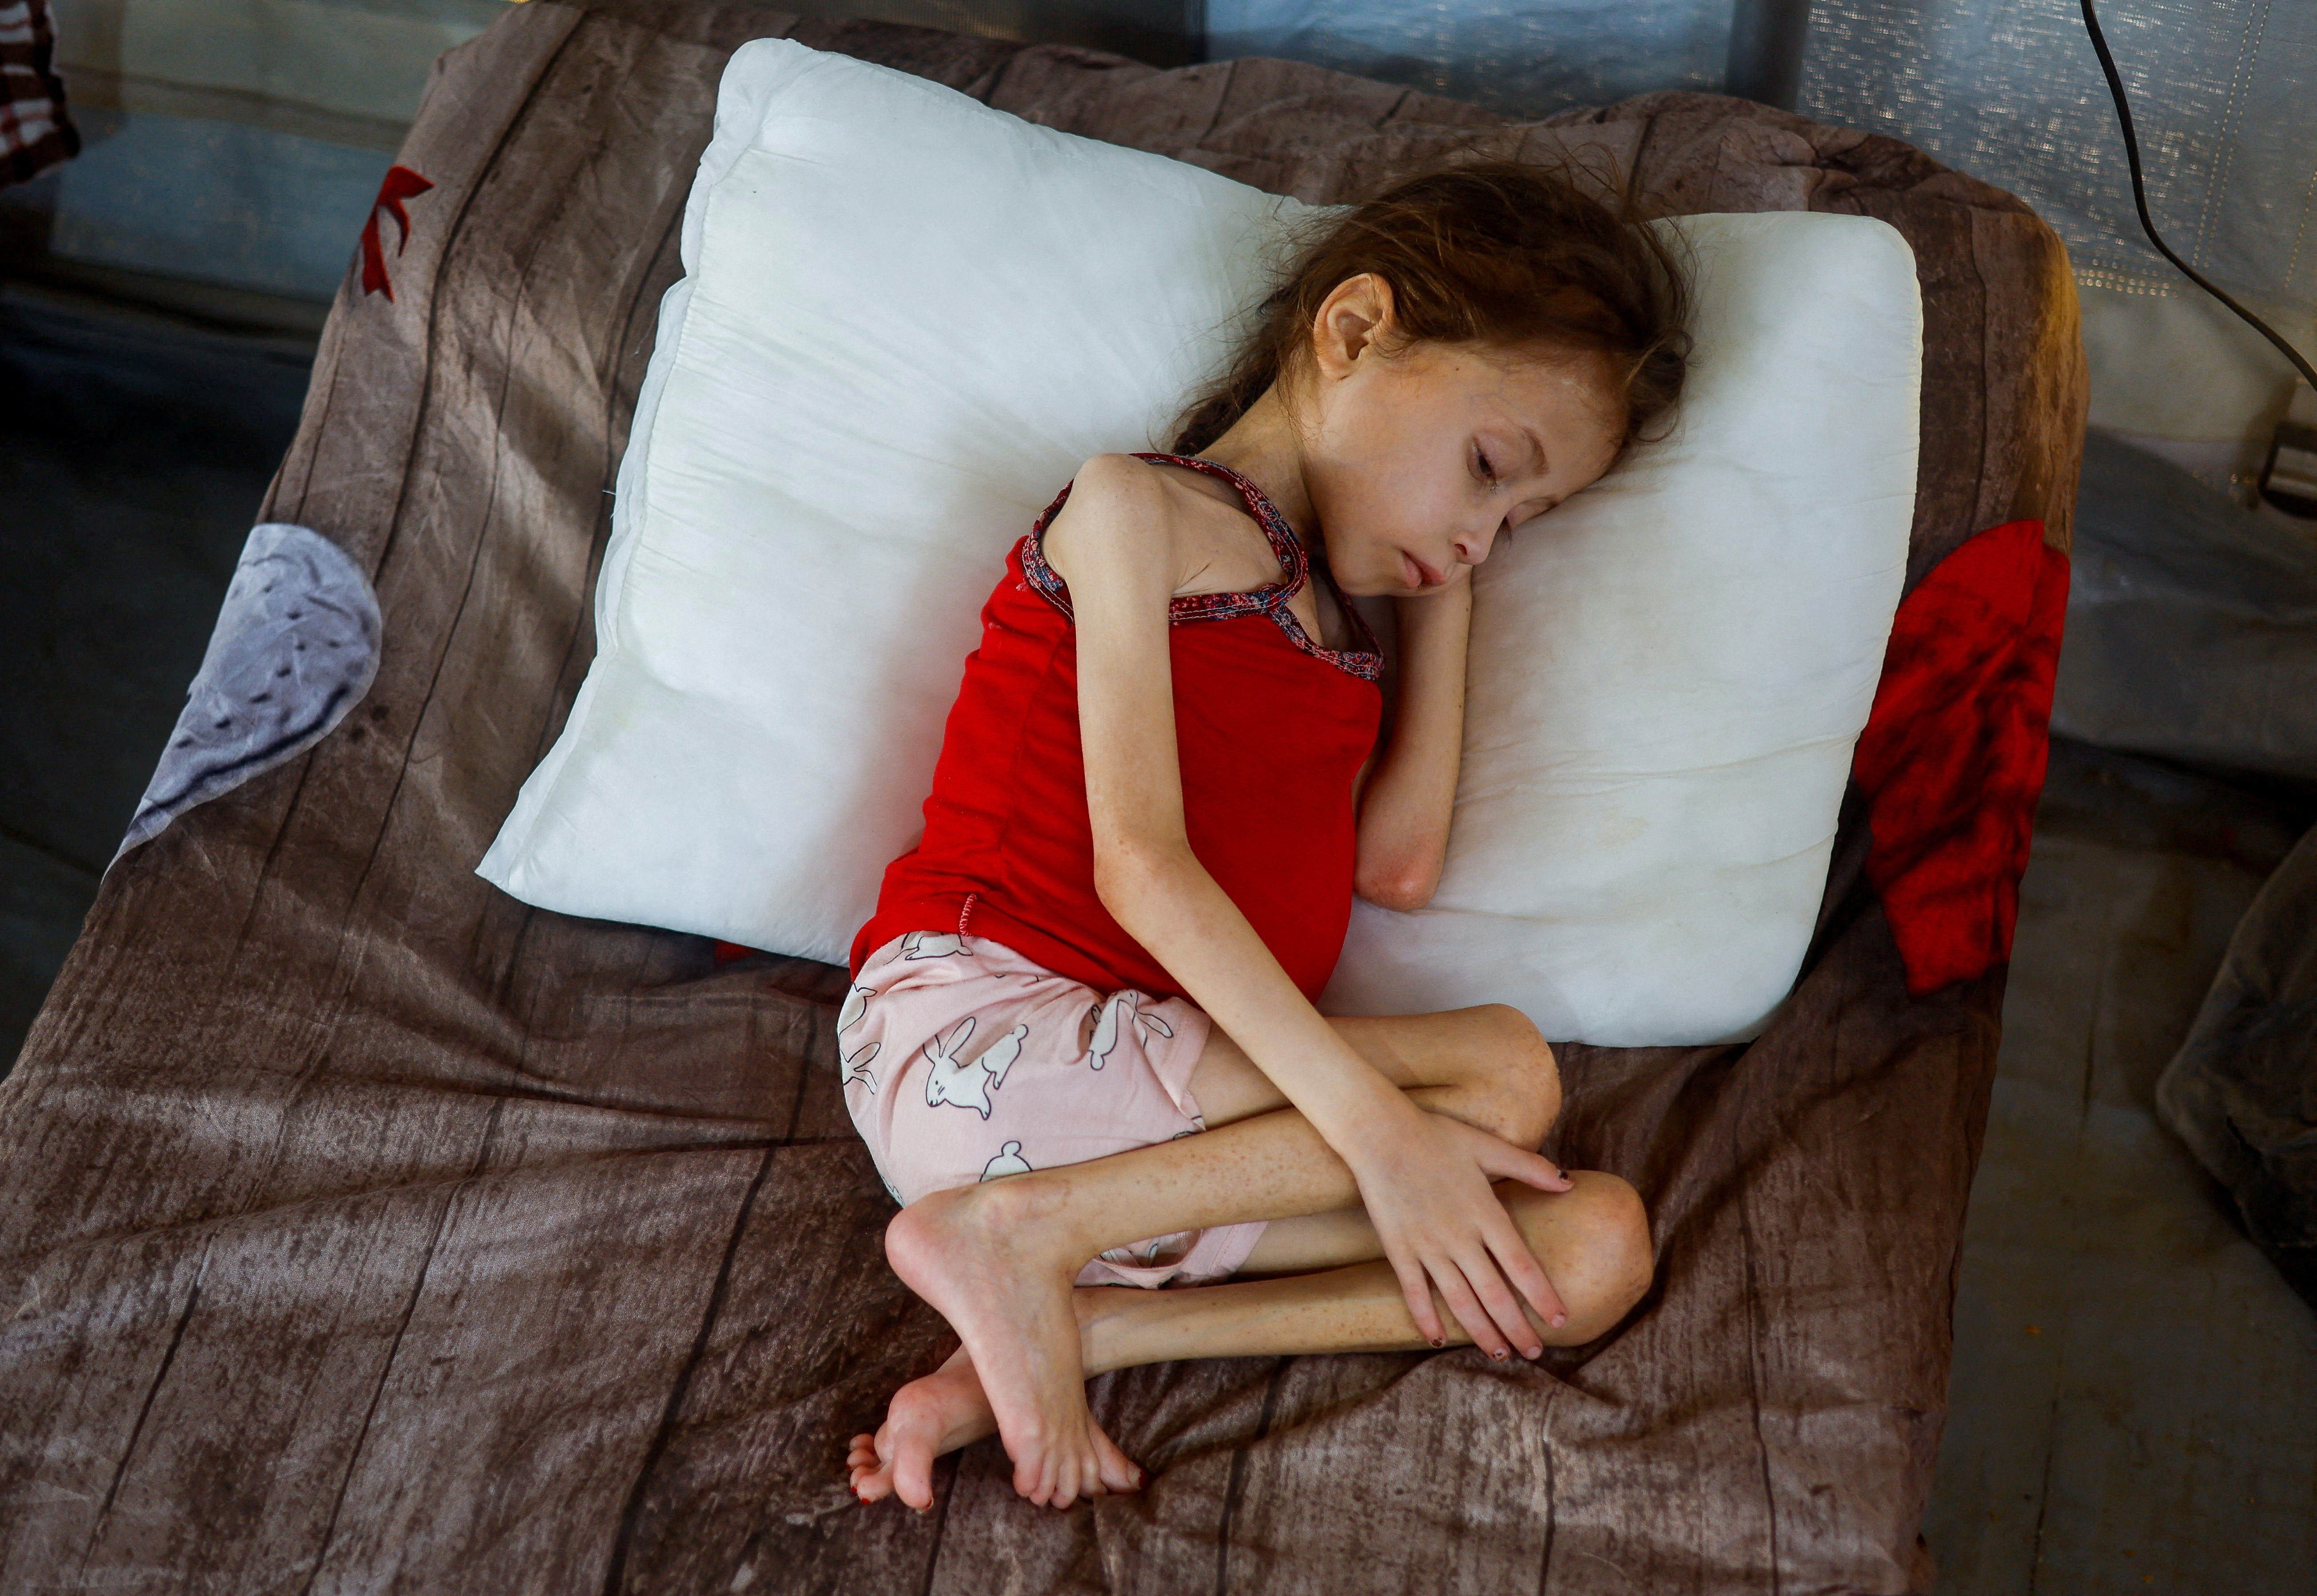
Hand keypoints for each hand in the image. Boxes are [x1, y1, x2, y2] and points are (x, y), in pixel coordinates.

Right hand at [1344, 1105, 1572, 1358]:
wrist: (1380, 1132)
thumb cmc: (1436, 1136)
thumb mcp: (1488, 1146)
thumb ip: (1530, 1167)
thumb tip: (1569, 1185)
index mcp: (1485, 1212)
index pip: (1521, 1265)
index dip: (1542, 1296)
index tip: (1560, 1320)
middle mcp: (1458, 1236)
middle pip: (1494, 1293)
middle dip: (1517, 1327)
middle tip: (1535, 1352)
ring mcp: (1426, 1245)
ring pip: (1459, 1300)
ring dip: (1480, 1331)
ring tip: (1499, 1353)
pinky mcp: (1398, 1248)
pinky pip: (1413, 1291)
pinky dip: (1424, 1317)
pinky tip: (1436, 1339)